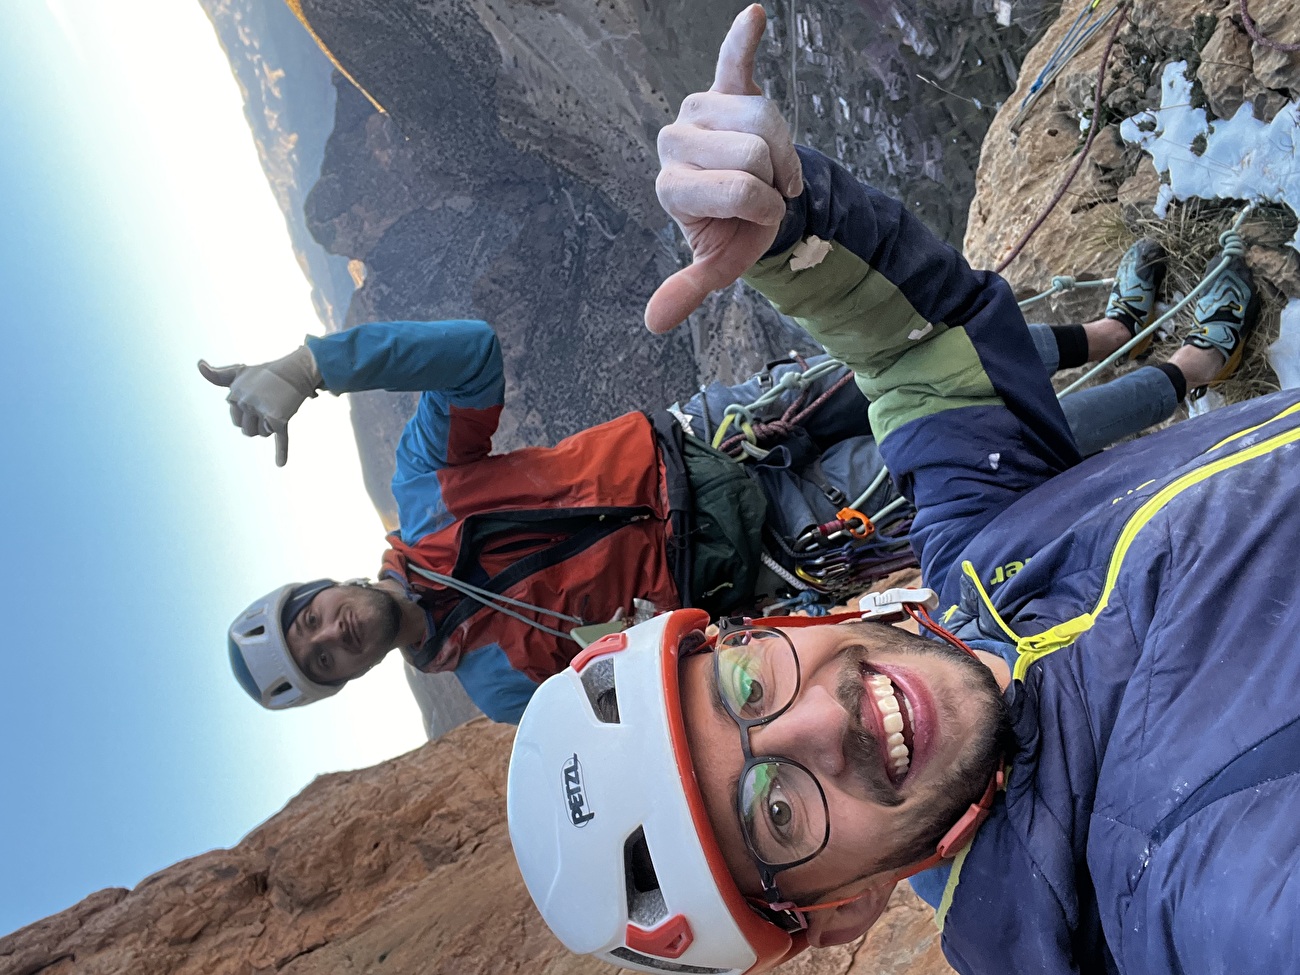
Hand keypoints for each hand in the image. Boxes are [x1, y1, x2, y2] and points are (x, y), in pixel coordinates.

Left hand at [198, 345, 320, 466]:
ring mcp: (263, 412)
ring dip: (270, 428)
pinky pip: (279, 439)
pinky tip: (280, 463)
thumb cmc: (266, 373)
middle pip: (247, 430)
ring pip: (261, 434)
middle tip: (269, 406)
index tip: (258, 399)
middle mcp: (246, 403)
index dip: (249, 414)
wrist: (293, 370)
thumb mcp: (239, 372)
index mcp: (234, 396)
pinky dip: (281, 452)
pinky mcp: (279, 419)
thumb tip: (199, 364)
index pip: (236, 421)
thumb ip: (217, 375)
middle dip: (258, 424)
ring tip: (278, 408)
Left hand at [645, 4, 802, 334]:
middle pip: (757, 150)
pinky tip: (755, 15)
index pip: (740, 189)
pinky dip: (743, 37)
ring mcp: (698, 109)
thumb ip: (689, 287)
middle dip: (778, 179)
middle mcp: (674, 139)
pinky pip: (734, 58)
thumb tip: (655, 323)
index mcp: (670, 185)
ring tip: (774, 167)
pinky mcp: (722, 85)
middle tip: (768, 193)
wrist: (741, 203)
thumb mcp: (715, 265)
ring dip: (788, 149)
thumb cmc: (729, 232)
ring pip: (768, 117)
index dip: (765, 207)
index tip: (761, 216)